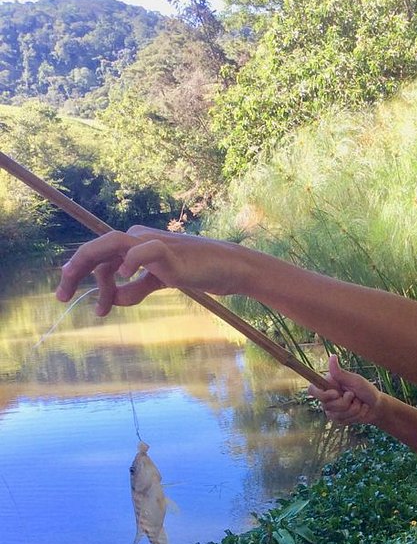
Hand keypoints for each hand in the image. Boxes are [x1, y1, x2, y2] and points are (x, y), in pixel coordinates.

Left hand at [56, 227, 242, 315]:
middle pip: (96, 249)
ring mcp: (152, 242)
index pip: (100, 260)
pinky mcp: (168, 251)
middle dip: (74, 271)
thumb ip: (136, 288)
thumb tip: (113, 299)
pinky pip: (142, 250)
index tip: (88, 306)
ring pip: (110, 244)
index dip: (86, 282)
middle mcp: (137, 238)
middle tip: (62, 295)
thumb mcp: (159, 282)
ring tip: (82, 288)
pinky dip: (129, 261)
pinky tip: (124, 276)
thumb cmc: (195, 271)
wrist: (227, 268)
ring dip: (90, 265)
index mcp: (133, 244)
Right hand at [307, 355, 382, 426]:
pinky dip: (355, 416)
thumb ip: (340, 373)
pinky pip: (342, 420)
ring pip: (336, 414)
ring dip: (353, 409)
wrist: (376, 405)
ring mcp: (332, 410)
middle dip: (345, 402)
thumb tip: (332, 357)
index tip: (336, 393)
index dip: (322, 394)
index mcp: (328, 385)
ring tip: (359, 403)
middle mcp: (327, 397)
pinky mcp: (338, 419)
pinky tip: (359, 410)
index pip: (312, 390)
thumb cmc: (366, 389)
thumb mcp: (354, 380)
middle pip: (326, 404)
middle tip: (354, 395)